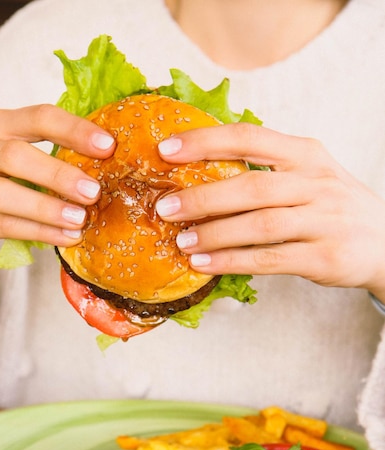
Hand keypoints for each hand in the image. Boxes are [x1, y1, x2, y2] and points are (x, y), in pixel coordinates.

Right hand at [0, 104, 114, 248]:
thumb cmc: (0, 173)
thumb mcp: (19, 151)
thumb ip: (55, 150)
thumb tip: (113, 160)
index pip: (39, 118)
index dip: (74, 130)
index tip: (108, 146)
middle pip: (15, 156)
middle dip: (58, 174)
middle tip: (93, 191)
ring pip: (2, 193)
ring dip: (45, 208)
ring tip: (79, 219)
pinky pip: (3, 225)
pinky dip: (37, 232)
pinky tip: (65, 237)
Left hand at [156, 123, 384, 301]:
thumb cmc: (332, 206)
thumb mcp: (309, 173)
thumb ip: (266, 168)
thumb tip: (199, 170)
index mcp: (307, 154)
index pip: (249, 138)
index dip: (205, 142)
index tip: (166, 149)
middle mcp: (317, 183)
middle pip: (251, 186)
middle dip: (203, 197)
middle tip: (166, 208)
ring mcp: (324, 221)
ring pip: (259, 226)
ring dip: (215, 233)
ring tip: (181, 240)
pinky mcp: (325, 257)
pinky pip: (270, 259)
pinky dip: (233, 262)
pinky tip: (205, 263)